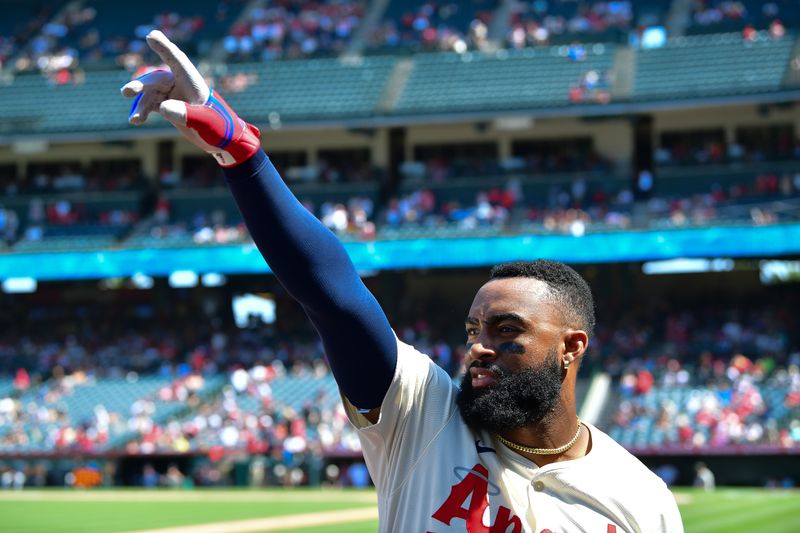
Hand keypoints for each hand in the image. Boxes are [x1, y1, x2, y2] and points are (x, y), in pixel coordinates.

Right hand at [120, 30, 260, 166]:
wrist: (224, 141)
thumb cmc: (219, 127)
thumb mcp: (204, 121)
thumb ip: (185, 113)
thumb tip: (162, 108)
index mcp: (193, 81)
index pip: (177, 61)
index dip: (164, 48)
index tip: (151, 36)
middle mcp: (181, 85)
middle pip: (156, 80)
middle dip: (141, 85)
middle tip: (126, 92)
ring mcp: (173, 95)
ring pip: (150, 95)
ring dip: (140, 105)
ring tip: (135, 120)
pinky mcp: (169, 107)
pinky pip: (150, 105)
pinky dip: (142, 112)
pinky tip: (135, 121)